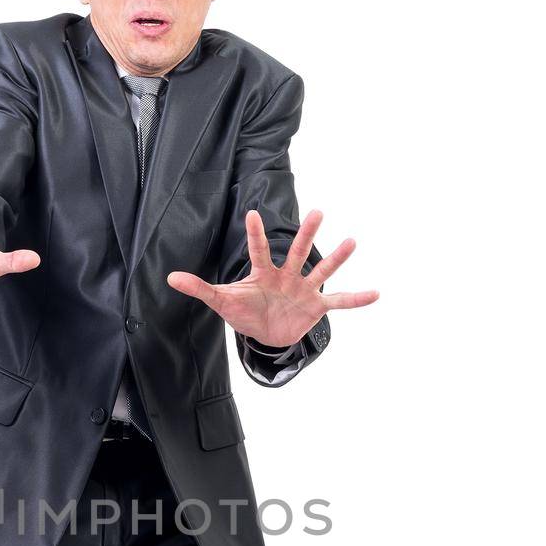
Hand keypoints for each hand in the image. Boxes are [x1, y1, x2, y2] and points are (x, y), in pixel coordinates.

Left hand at [167, 208, 377, 345]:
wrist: (265, 335)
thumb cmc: (244, 311)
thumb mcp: (221, 301)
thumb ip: (200, 288)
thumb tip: (170, 277)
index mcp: (263, 272)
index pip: (258, 250)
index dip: (255, 234)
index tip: (253, 214)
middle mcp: (287, 276)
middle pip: (297, 252)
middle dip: (306, 234)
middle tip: (317, 211)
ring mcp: (303, 290)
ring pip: (321, 271)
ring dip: (336, 259)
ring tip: (352, 241)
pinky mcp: (316, 307)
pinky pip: (339, 303)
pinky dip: (356, 299)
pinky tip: (376, 293)